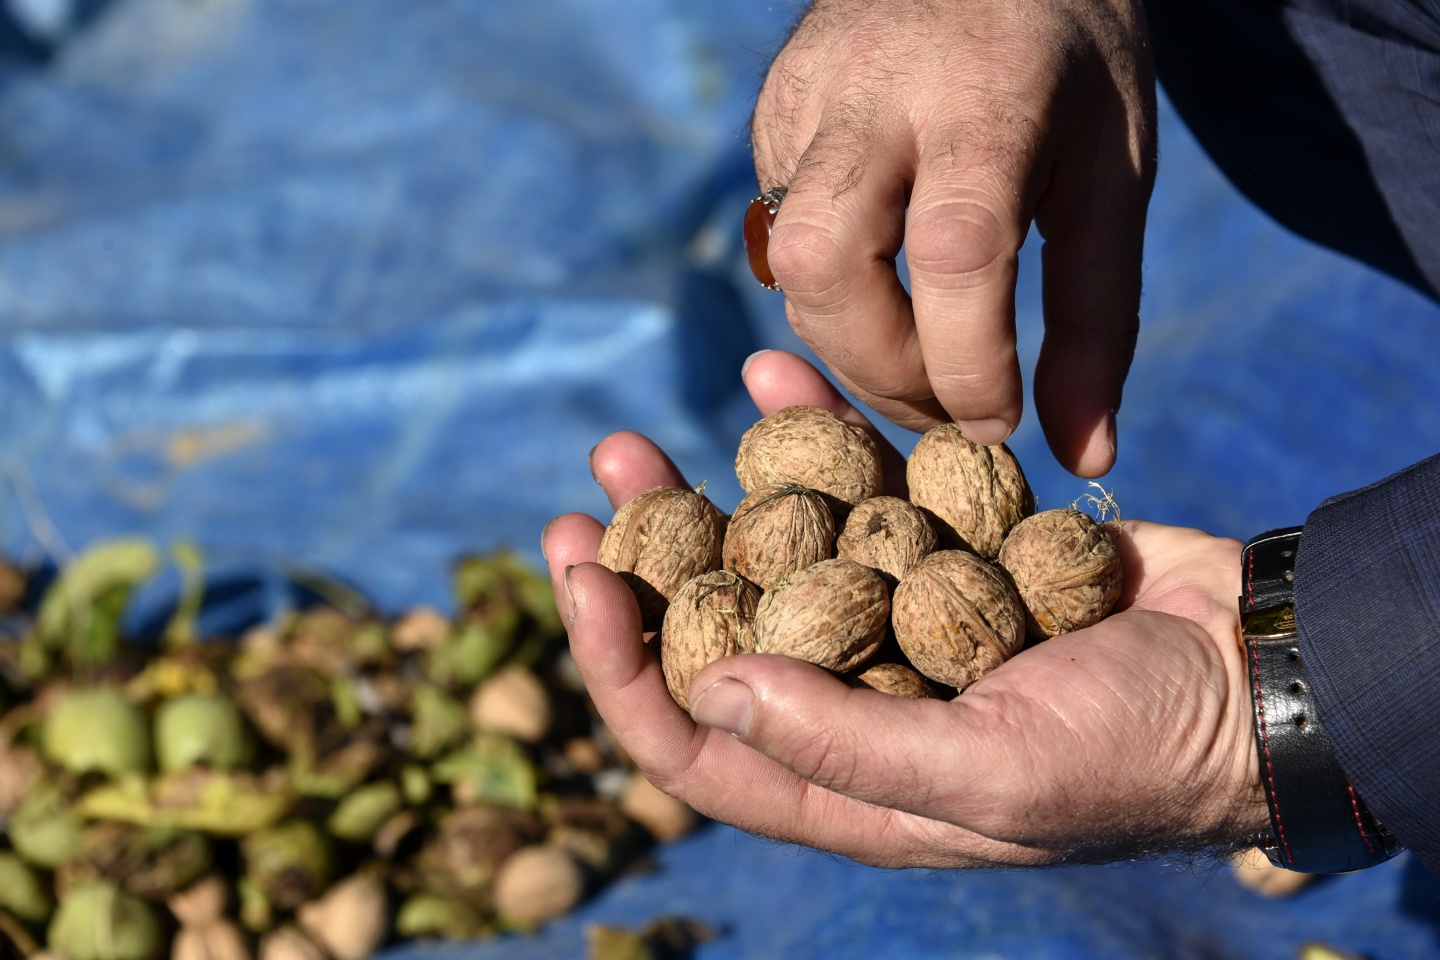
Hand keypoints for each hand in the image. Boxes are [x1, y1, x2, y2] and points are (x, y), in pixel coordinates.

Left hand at [543, 351, 1265, 867]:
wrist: (1249, 671)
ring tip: (632, 447)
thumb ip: (847, 742)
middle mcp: (854, 700)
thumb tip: (710, 694)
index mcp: (846, 783)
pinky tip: (764, 373)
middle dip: (641, 572)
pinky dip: (812, 435)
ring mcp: (894, 619)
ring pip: (767, 559)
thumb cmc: (1132, 750)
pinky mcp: (940, 546)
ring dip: (701, 502)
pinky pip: (854, 488)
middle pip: (715, 640)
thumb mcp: (992, 773)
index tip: (580, 584)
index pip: (695, 746)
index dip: (620, 672)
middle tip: (591, 498)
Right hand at [752, 0, 1155, 477]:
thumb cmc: (1071, 67)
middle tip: (942, 403)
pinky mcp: (770, 112)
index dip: (967, 362)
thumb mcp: (1113, 175)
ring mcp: (806, 95)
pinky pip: (778, 234)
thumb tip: (1080, 455)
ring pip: (788, 261)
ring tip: (916, 353)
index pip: (956, 249)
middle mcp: (877, 88)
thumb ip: (1097, 316)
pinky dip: (831, 288)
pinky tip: (880, 273)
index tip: (998, 421)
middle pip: (829, 263)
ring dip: (846, 341)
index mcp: (988, 94)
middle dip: (880, 367)